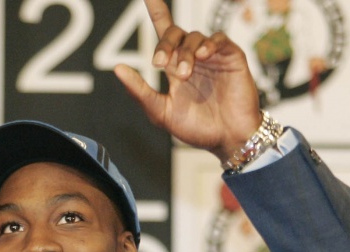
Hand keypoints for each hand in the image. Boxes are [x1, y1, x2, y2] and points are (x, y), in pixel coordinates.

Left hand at [113, 0, 261, 161]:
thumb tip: (117, 69)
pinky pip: (219, 39)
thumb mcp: (162, 113)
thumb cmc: (197, 129)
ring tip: (185, 74)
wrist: (227, 140)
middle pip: (176, 33)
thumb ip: (140, 92)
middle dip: (166, 45)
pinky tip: (203, 55)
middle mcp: (193, 57)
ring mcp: (213, 56)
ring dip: (186, 53)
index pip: (164, 33)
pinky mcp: (231, 56)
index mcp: (175, 68)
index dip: (157, 11)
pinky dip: (209, 44)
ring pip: (195, 37)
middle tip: (160, 63)